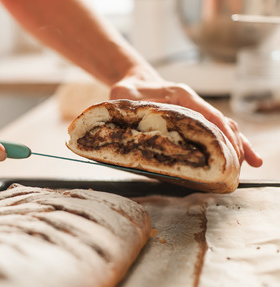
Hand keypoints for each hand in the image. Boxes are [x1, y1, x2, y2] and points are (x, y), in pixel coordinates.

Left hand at [110, 73, 262, 167]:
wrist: (136, 81)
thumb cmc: (129, 89)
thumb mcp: (122, 95)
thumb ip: (124, 105)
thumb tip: (123, 120)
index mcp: (180, 96)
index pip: (207, 114)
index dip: (221, 132)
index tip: (231, 149)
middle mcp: (192, 102)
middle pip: (221, 121)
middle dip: (236, 142)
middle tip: (246, 164)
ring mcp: (195, 111)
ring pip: (222, 126)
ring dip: (237, 144)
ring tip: (251, 163)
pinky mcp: (193, 119)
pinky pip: (214, 130)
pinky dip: (226, 142)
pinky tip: (236, 158)